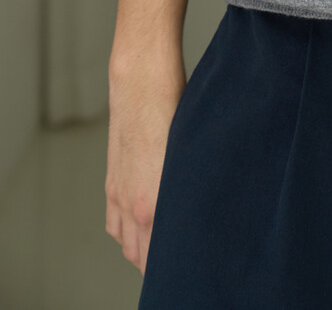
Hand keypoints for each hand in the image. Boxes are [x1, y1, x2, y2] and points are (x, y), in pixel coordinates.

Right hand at [105, 53, 186, 274]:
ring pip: (125, 242)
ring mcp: (118, 192)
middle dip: (160, 263)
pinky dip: (126, 234)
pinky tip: (141, 231)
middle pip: (141, 256)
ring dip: (141, 251)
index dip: (176, 264)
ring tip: (165, 252)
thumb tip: (207, 208)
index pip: (159, 256)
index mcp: (152, 203)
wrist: (142, 80)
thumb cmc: (175, 109)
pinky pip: (114, 223)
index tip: (192, 264)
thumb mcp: (191, 153)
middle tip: (185, 261)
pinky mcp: (112, 180)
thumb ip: (191, 189)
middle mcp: (131, 204)